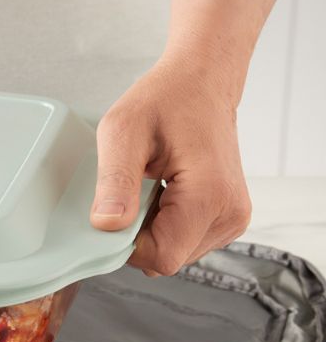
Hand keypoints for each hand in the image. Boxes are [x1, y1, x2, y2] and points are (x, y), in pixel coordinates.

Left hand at [89, 56, 251, 276]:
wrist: (202, 82)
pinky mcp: (227, 219)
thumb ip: (115, 180)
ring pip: (174, 253)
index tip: (117, 210)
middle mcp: (230, 214)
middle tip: (134, 190)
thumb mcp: (123, 131)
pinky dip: (165, 225)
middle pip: (167, 258)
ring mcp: (232, 219)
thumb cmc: (166, 98)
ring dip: (151, 229)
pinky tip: (164, 192)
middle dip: (138, 235)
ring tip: (152, 186)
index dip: (127, 245)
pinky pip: (184, 241)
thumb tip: (107, 225)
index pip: (161, 257)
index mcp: (210, 196)